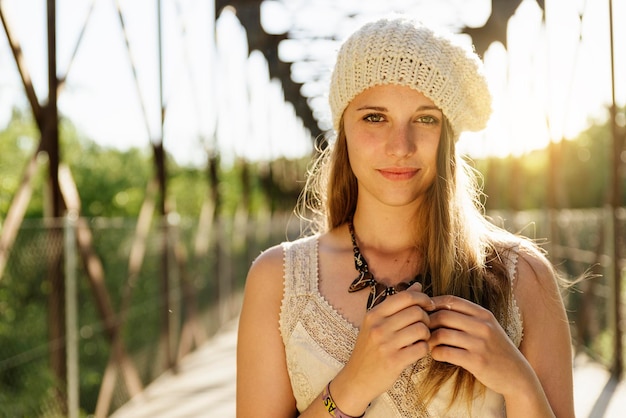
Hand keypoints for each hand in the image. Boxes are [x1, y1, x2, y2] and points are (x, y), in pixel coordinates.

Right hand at [333, 283, 434, 410]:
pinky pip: (421, 348)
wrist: (356, 379)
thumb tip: (417, 286)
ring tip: (421, 339)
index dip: (423, 298)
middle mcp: (378, 327)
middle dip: (426, 318)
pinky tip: (417, 351)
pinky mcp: (394, 361)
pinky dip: (424, 349)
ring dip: (426, 335)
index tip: (428, 306)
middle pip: (416, 312)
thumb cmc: (369, 349)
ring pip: (421, 329)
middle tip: (424, 326)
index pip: (405, 297)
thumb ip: (396, 304)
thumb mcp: (376, 324)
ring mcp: (385, 344)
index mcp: (373, 314)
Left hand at [427, 295, 533, 396]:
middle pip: (443, 316)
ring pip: (442, 334)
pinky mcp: (477, 361)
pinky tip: (436, 354)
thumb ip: (467, 317)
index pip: (451, 300)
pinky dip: (436, 353)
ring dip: (429, 339)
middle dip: (427, 322)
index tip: (424, 312)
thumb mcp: (487, 327)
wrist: (517, 375)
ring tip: (427, 343)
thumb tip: (435, 307)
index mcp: (483, 314)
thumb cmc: (495, 349)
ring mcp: (480, 343)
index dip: (433, 303)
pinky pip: (446, 352)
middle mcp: (483, 326)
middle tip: (421, 330)